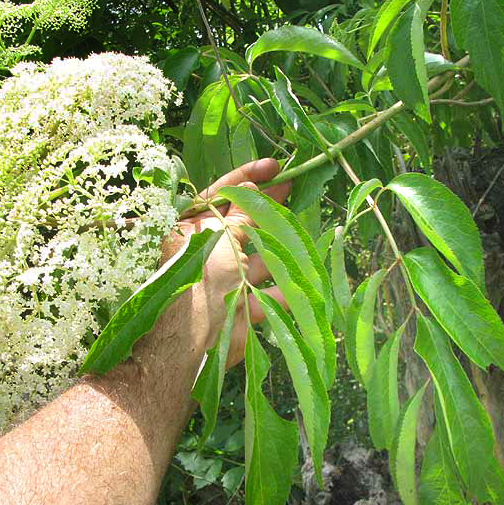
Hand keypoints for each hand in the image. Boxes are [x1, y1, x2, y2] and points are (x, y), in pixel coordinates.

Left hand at [173, 158, 290, 367]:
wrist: (196, 338)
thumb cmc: (203, 277)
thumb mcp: (224, 236)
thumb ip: (241, 214)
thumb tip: (250, 188)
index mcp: (193, 232)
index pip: (219, 195)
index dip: (246, 178)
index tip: (274, 166)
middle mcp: (209, 254)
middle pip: (242, 225)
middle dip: (267, 206)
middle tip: (292, 185)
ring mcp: (227, 281)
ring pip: (260, 259)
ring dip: (282, 246)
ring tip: (307, 226)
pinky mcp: (242, 307)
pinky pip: (269, 295)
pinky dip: (288, 289)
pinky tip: (310, 273)